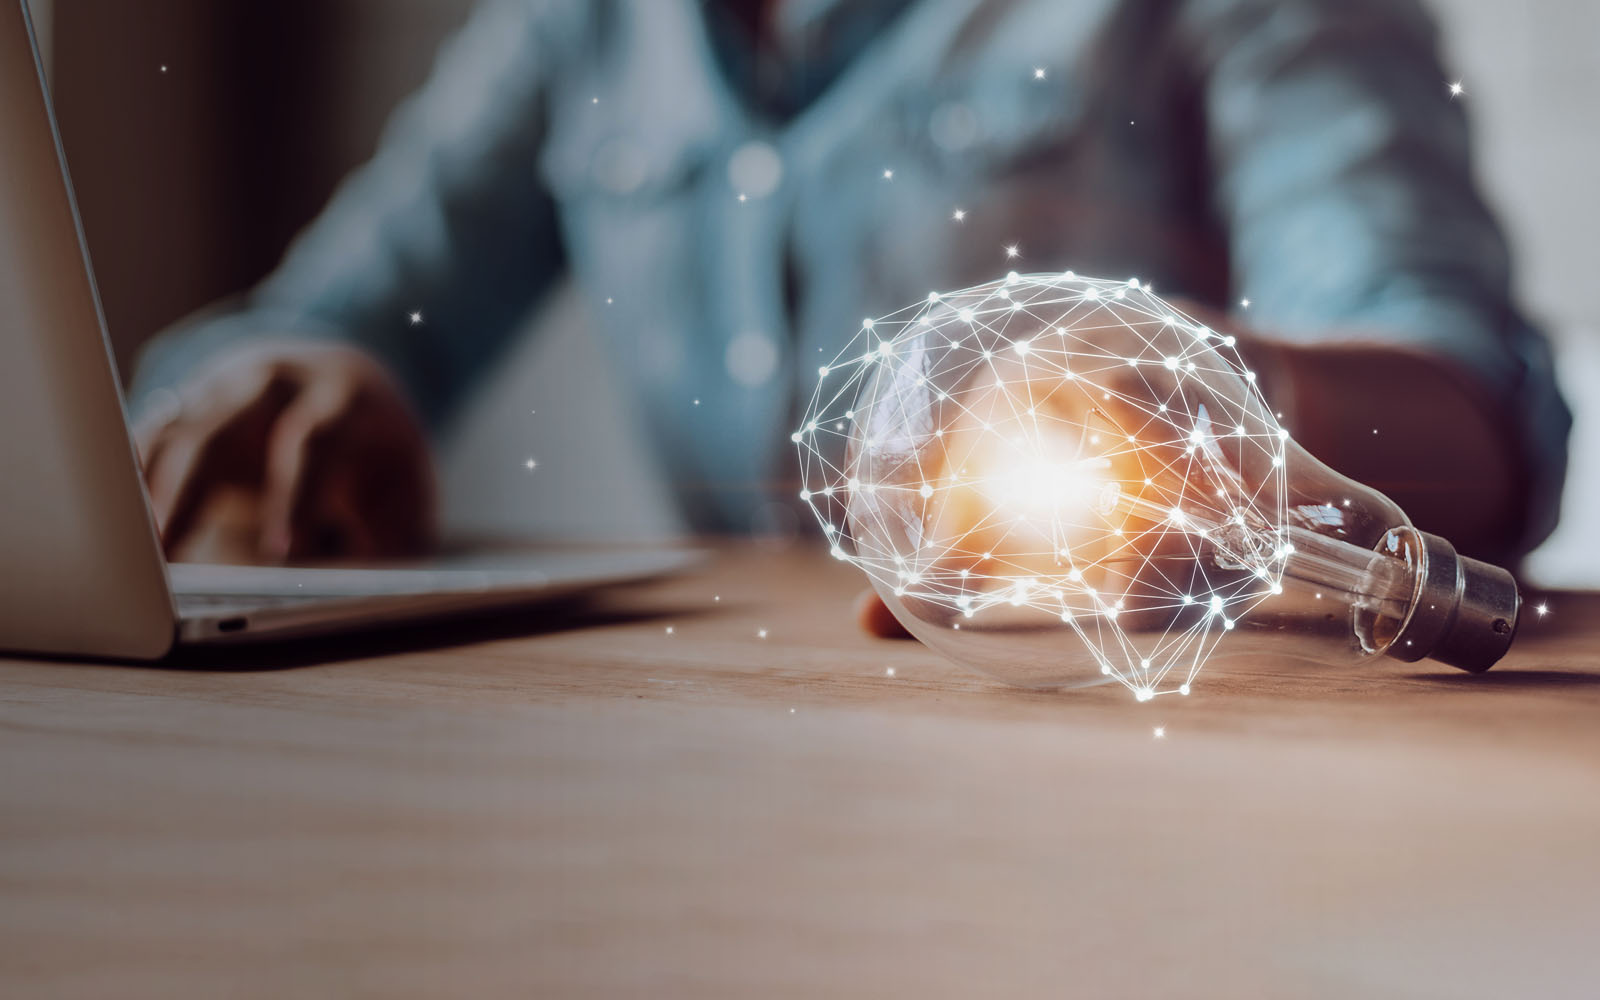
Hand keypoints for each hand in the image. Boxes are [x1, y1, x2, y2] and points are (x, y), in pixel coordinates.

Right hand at [133, 341, 436, 563]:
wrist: (349, 383)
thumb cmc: (378, 454)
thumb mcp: (405, 489)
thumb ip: (388, 538)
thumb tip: (359, 599)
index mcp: (337, 398)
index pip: (313, 441)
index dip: (297, 496)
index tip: (284, 553)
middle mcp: (270, 386)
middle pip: (217, 429)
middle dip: (189, 491)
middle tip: (166, 553)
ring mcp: (219, 394)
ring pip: (169, 437)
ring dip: (144, 495)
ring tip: (129, 558)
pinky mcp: (185, 413)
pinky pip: (146, 444)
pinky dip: (127, 485)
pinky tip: (113, 529)